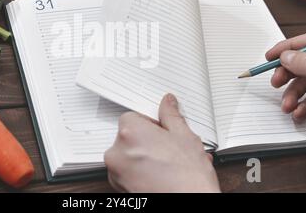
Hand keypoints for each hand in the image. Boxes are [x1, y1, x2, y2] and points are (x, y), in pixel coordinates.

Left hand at [104, 94, 219, 192]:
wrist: (189, 204)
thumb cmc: (187, 178)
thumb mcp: (184, 136)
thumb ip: (171, 115)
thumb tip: (167, 103)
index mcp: (130, 132)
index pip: (132, 116)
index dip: (150, 123)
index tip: (161, 131)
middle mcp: (117, 152)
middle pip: (129, 135)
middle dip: (147, 139)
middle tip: (167, 148)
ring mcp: (116, 172)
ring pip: (128, 154)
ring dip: (143, 156)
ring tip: (166, 163)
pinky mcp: (119, 187)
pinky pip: (127, 172)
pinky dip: (140, 171)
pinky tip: (160, 173)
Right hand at [266, 33, 305, 120]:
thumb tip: (286, 56)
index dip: (288, 47)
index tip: (270, 56)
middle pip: (304, 65)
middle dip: (287, 75)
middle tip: (275, 82)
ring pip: (305, 86)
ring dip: (292, 96)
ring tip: (287, 106)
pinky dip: (303, 108)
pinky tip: (299, 113)